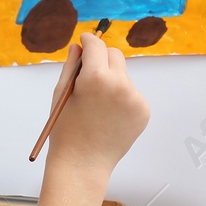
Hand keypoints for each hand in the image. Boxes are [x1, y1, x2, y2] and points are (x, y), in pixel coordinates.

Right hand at [45, 33, 150, 177]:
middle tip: (89, 71)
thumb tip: (80, 46)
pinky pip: (132, 93)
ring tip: (96, 102)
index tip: (85, 41)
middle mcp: (120, 84)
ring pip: (123, 75)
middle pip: (114, 55)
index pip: (96, 45)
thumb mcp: (62, 93)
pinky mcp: (143, 111)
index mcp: (96, 77)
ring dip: (111, 79)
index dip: (88, 41)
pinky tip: (108, 114)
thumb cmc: (66, 128)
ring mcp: (135, 98)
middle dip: (101, 57)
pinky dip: (121, 97)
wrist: (83, 163)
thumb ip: (72, 65)